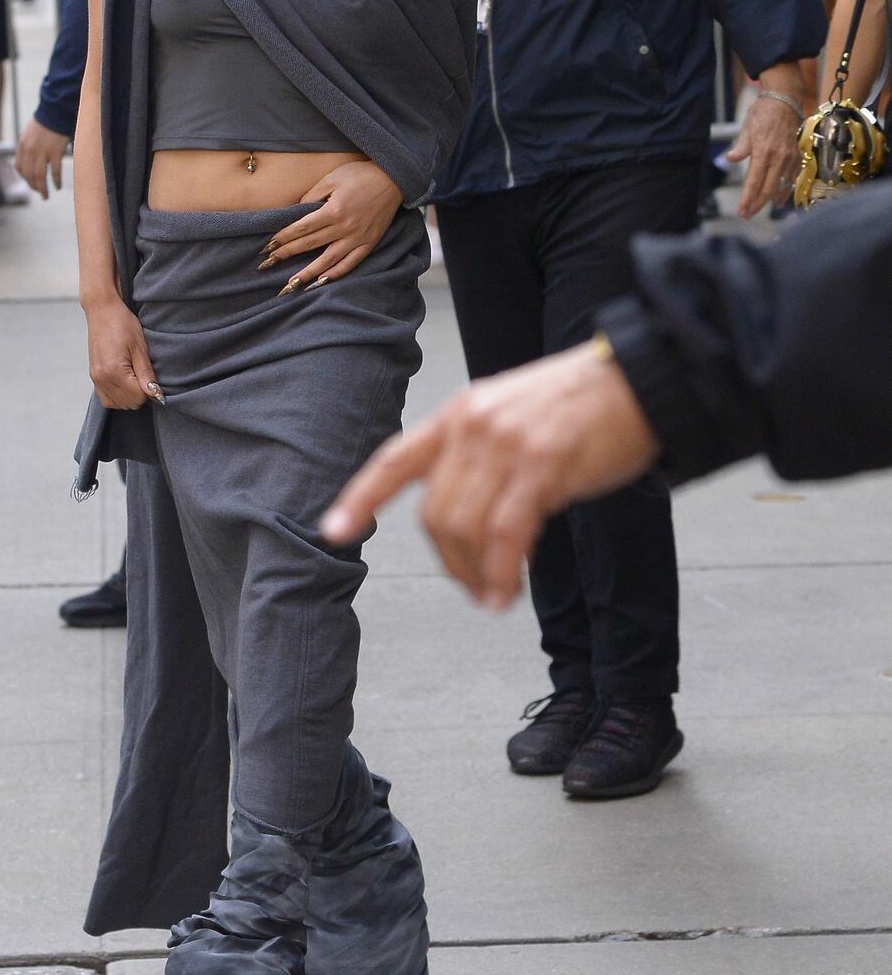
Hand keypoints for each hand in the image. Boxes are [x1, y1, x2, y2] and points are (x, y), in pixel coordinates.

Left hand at [15, 117, 67, 197]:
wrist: (55, 111)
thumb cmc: (44, 121)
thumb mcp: (29, 133)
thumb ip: (28, 146)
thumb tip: (30, 160)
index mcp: (22, 145)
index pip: (19, 167)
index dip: (24, 177)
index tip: (31, 182)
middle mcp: (30, 150)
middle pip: (28, 175)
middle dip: (33, 186)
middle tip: (40, 193)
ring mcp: (42, 152)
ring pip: (39, 176)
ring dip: (42, 189)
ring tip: (46, 196)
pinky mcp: (55, 152)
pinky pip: (55, 171)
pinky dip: (56, 181)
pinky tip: (58, 186)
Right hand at [85, 293, 162, 410]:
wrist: (102, 311)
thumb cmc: (123, 324)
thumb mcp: (140, 347)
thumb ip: (146, 374)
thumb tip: (155, 394)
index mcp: (114, 371)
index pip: (138, 398)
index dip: (149, 391)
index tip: (151, 377)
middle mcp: (102, 378)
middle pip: (128, 404)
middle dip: (140, 394)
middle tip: (143, 375)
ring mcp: (95, 379)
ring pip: (117, 404)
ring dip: (129, 396)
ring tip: (134, 377)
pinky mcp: (93, 376)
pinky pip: (106, 399)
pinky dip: (117, 396)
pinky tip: (125, 383)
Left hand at [258, 159, 402, 288]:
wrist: (394, 178)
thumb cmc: (360, 175)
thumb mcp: (332, 178)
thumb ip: (312, 196)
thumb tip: (295, 212)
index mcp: (334, 210)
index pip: (302, 228)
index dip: (283, 238)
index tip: (267, 246)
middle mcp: (345, 227)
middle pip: (310, 244)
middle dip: (287, 255)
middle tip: (267, 265)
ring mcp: (358, 238)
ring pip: (328, 260)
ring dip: (308, 273)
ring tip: (291, 284)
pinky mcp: (369, 244)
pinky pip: (350, 263)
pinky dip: (335, 274)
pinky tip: (321, 282)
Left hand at [321, 342, 660, 606]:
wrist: (642, 379)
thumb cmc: (585, 405)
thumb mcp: (513, 416)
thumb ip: (481, 457)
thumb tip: (471, 524)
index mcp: (460, 413)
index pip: (395, 459)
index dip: (360, 498)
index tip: (333, 532)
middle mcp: (473, 426)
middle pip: (433, 514)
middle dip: (449, 561)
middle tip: (473, 586)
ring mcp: (505, 444)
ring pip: (464, 529)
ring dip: (475, 574)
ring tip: (493, 594)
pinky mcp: (542, 465)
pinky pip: (506, 535)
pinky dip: (502, 573)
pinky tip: (508, 594)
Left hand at [726, 75, 803, 216]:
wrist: (785, 101)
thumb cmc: (763, 113)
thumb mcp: (747, 127)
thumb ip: (741, 146)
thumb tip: (731, 158)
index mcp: (763, 152)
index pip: (754, 181)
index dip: (748, 198)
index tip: (742, 211)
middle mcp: (779, 157)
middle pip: (768, 188)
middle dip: (757, 204)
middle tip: (747, 215)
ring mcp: (790, 157)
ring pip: (782, 185)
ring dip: (771, 199)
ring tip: (760, 209)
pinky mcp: (797, 155)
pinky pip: (792, 177)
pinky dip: (785, 189)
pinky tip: (779, 198)